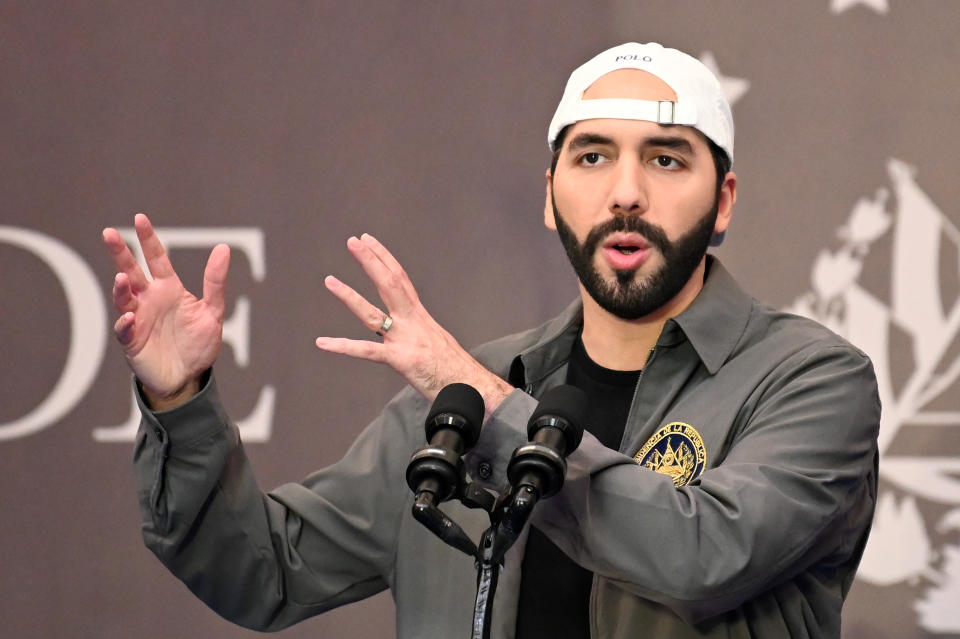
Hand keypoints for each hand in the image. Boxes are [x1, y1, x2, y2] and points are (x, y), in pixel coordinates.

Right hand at [102, 214, 229, 407]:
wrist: (189, 377)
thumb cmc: (199, 344)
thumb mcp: (213, 311)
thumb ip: (215, 281)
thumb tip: (223, 248)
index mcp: (168, 289)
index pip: (156, 259)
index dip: (148, 239)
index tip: (140, 218)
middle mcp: (149, 300)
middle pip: (131, 271)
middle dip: (120, 253)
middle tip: (109, 233)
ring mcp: (138, 319)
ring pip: (123, 299)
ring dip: (120, 288)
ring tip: (121, 278)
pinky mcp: (132, 341)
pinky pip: (124, 330)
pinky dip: (125, 323)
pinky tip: (129, 318)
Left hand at [316, 233, 511, 417]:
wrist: (473, 388)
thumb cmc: (457, 371)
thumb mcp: (438, 344)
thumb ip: (420, 336)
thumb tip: (414, 336)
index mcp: (421, 317)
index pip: (401, 280)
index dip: (384, 259)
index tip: (369, 242)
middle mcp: (413, 322)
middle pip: (390, 284)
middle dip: (371, 261)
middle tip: (353, 241)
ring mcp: (406, 340)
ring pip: (373, 313)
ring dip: (349, 296)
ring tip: (329, 281)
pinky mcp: (402, 360)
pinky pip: (367, 351)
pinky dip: (343, 346)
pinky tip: (322, 342)